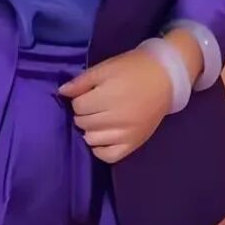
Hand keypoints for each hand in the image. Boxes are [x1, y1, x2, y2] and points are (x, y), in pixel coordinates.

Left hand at [58, 48, 173, 163]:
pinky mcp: (135, 144)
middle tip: (92, 104)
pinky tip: (101, 137)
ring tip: (97, 118)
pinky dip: (100, 149)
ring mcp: (127, 135)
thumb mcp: (104, 68)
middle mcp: (117, 119)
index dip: (78, 98)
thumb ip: (81, 81)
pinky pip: (110, 156)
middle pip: (84, 123)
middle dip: (83, 113)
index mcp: (108, 98)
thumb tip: (61, 92)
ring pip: (92, 140)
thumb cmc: (131, 69)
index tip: (86, 94)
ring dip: (89, 129)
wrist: (163, 78)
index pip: (78, 106)